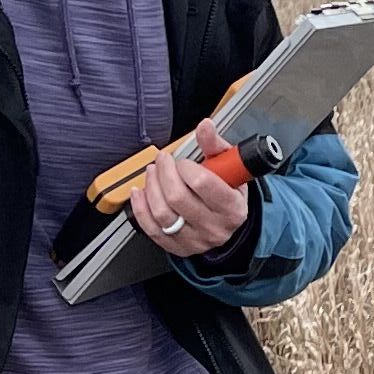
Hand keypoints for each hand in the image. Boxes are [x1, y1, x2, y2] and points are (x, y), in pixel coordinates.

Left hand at [128, 126, 248, 260]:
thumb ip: (214, 145)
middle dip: (164, 172)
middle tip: (163, 161)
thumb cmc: (228, 194)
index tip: (183, 162)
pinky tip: (141, 192)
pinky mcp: (177, 247)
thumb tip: (205, 126)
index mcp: (232, 208)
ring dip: (151, 187)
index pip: (202, 183)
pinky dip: (140, 207)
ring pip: (161, 213)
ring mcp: (195, 239)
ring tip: (153, 173)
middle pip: (177, 197)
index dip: (185, 167)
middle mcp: (214, 227)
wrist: (227, 223)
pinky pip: (151, 228)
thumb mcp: (229, 168)